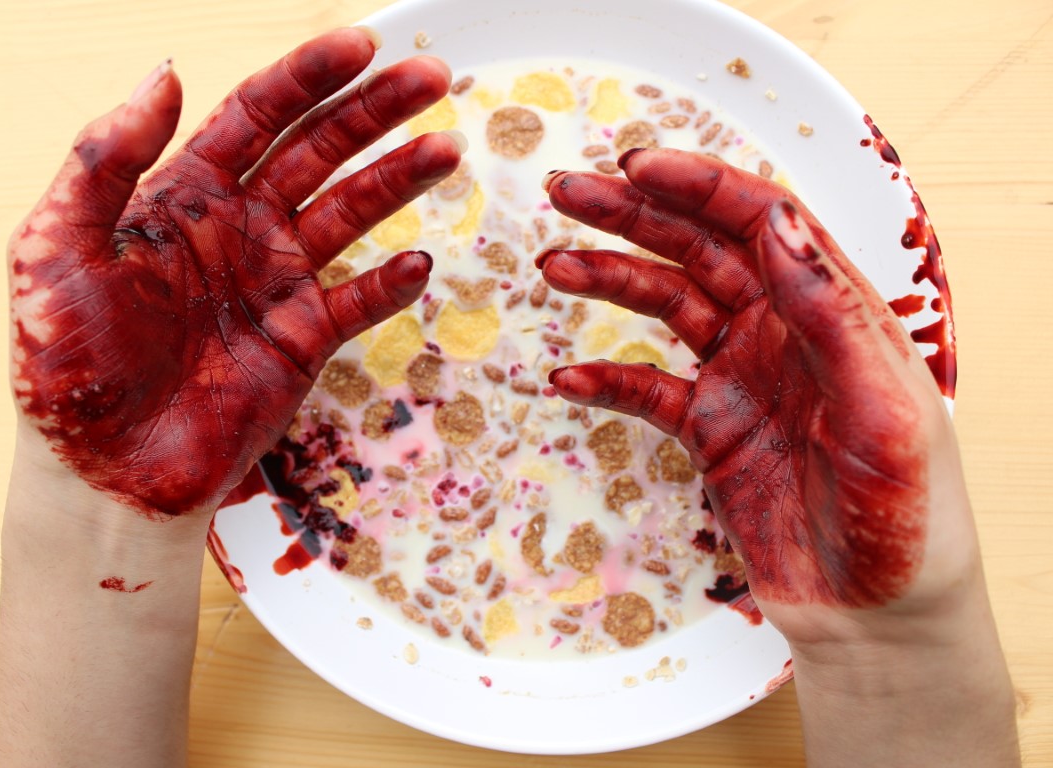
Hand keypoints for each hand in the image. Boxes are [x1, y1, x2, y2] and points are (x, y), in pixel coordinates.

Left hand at [8, 28, 461, 518]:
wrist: (103, 471)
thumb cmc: (68, 364)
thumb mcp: (56, 249)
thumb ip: (105, 159)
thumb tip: (167, 71)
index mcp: (184, 195)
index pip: (257, 117)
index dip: (308, 78)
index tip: (361, 46)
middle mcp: (240, 229)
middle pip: (320, 152)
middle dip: (374, 112)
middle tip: (430, 80)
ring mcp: (276, 284)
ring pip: (350, 216)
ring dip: (397, 182)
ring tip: (444, 151)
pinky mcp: (302, 343)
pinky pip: (357, 304)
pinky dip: (390, 286)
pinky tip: (417, 263)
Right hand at [538, 148, 977, 643]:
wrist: (879, 617)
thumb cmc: (906, 518)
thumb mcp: (885, 411)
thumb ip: (832, 316)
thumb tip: (779, 225)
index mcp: (833, 312)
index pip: (762, 222)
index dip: (699, 186)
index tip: (636, 169)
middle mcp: (783, 332)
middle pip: (700, 248)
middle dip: (634, 214)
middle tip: (568, 192)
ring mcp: (741, 377)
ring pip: (666, 305)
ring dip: (611, 280)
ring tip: (555, 265)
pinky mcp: (710, 429)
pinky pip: (646, 390)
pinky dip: (606, 380)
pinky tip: (569, 378)